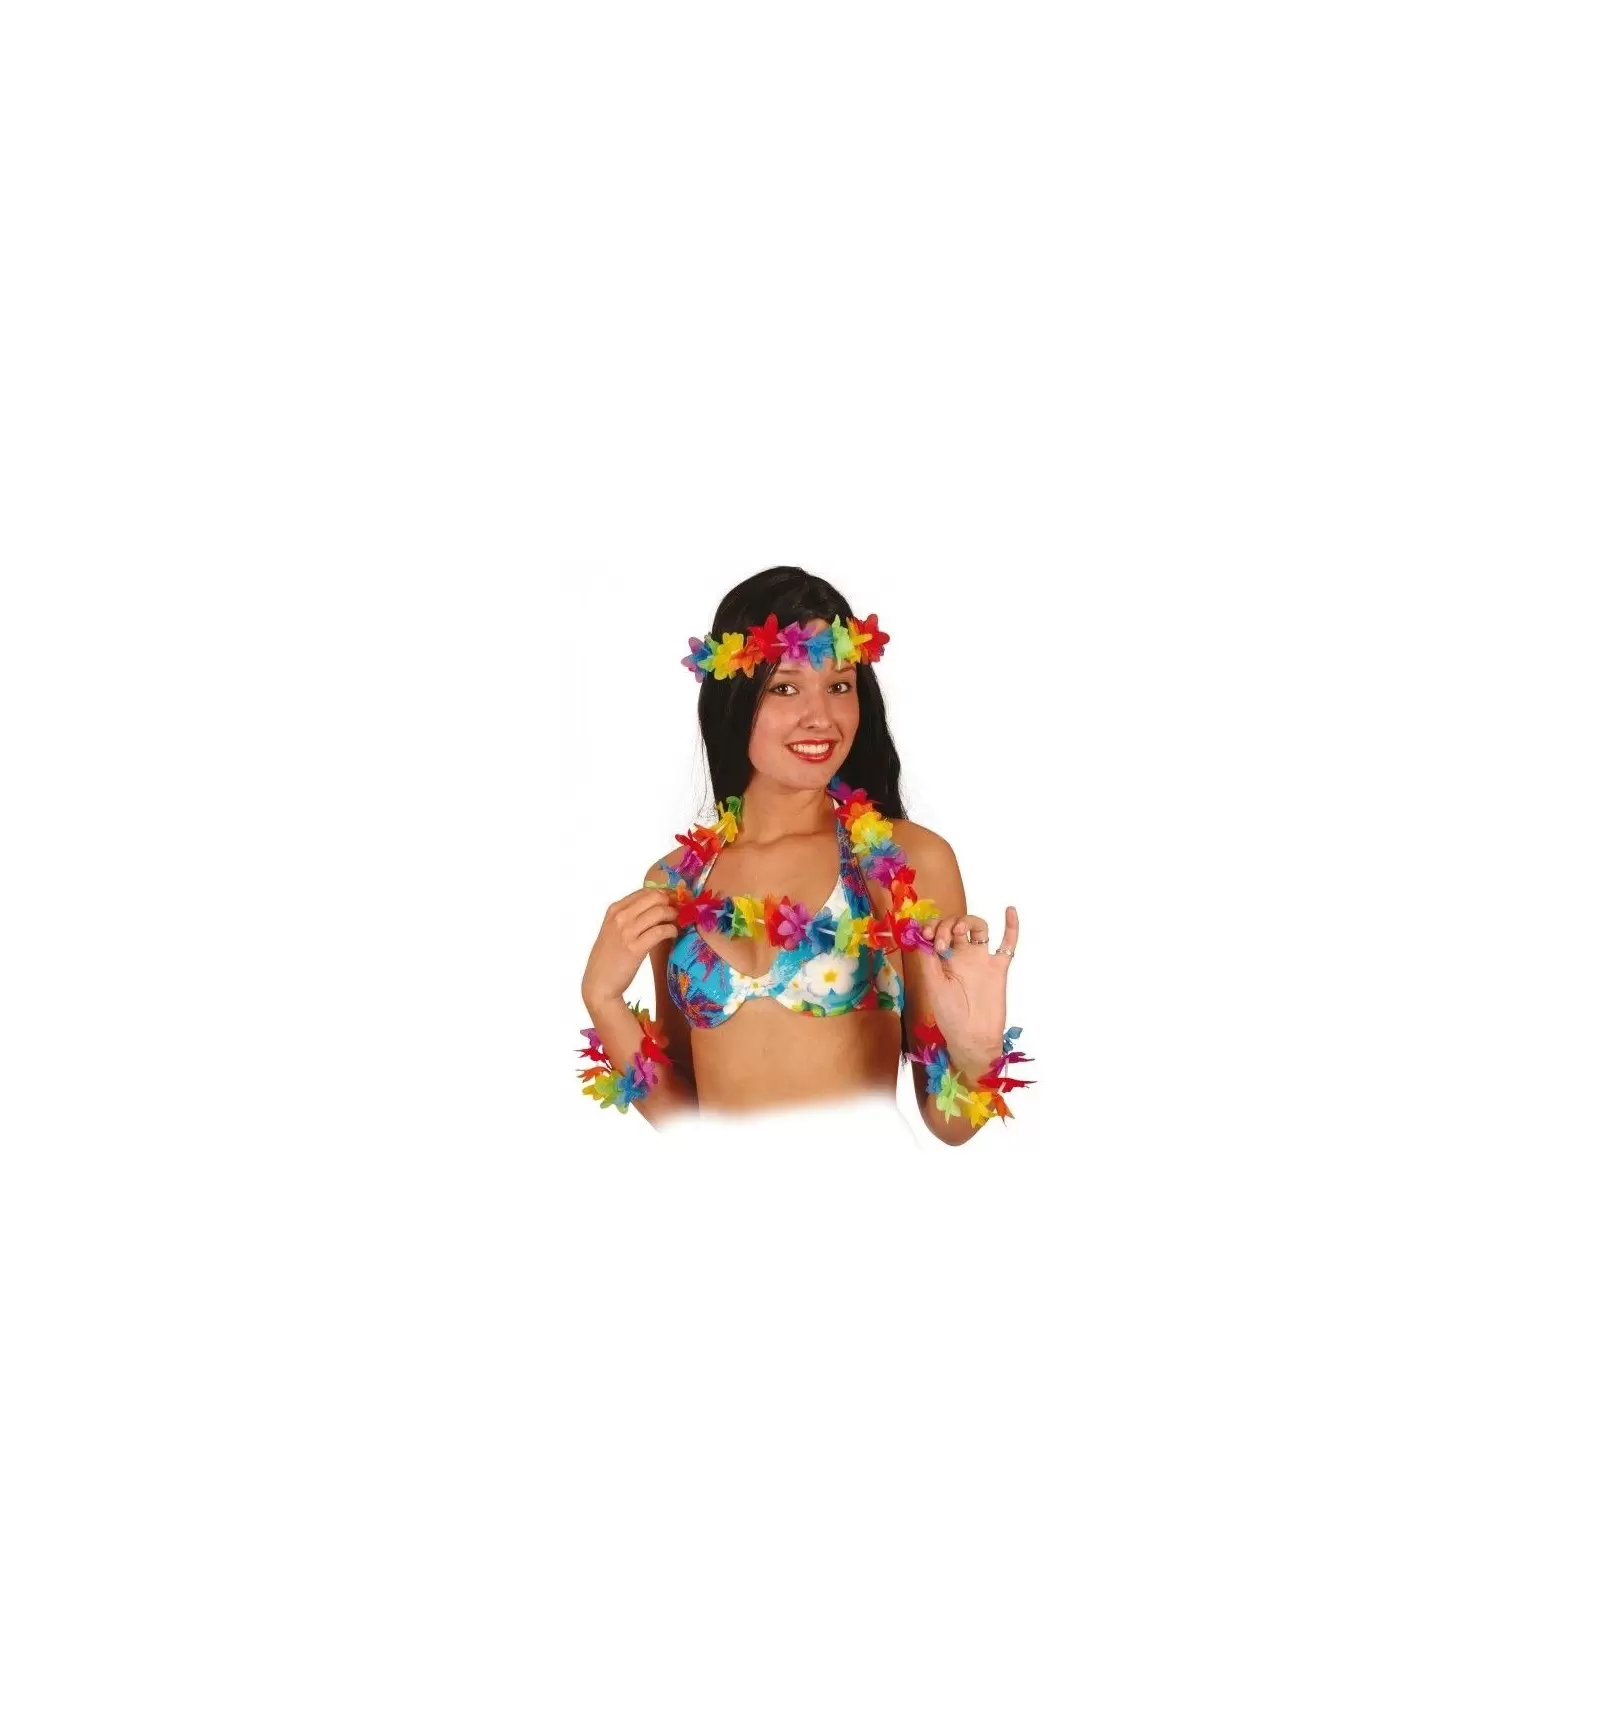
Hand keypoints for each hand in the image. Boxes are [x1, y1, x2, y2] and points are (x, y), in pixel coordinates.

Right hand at [582, 887, 681, 1005]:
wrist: (599, 983)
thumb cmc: (608, 957)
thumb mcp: (613, 929)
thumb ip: (629, 916)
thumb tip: (657, 906)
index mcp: (615, 909)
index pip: (645, 891)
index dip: (663, 894)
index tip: (673, 901)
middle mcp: (620, 917)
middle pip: (654, 897)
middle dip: (670, 902)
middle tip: (678, 911)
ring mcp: (627, 931)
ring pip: (660, 912)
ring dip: (673, 916)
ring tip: (677, 923)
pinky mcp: (635, 948)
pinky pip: (661, 931)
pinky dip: (672, 930)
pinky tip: (673, 934)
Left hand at [925, 906, 1019, 1071]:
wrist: (972, 1036)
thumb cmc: (949, 1015)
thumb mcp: (932, 985)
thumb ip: (928, 960)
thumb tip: (922, 934)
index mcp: (942, 959)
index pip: (937, 931)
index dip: (932, 926)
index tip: (927, 934)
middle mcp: (961, 956)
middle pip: (957, 924)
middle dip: (947, 925)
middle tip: (941, 943)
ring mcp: (981, 960)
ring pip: (979, 927)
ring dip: (968, 921)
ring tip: (959, 932)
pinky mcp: (999, 968)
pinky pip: (1009, 944)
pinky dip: (1011, 926)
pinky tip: (1009, 910)